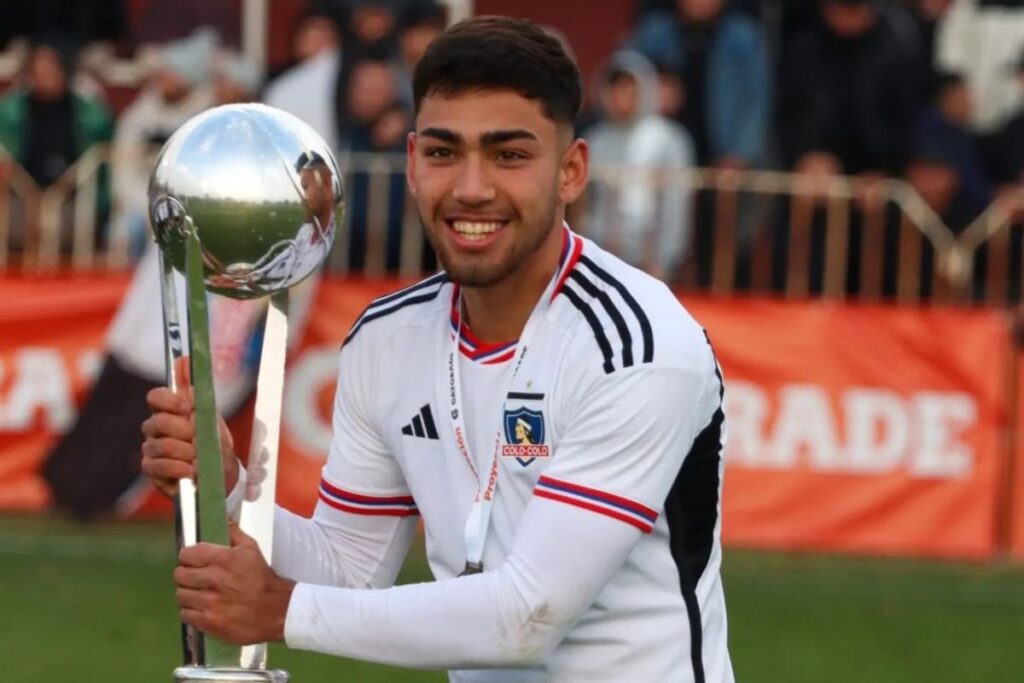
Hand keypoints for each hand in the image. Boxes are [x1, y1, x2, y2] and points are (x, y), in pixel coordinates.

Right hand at [140, 357, 238, 497]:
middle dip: (182, 430)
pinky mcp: (152, 470)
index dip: (168, 400)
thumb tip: (184, 359)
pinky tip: (191, 471)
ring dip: (184, 451)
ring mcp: (151, 449)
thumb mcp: (212, 417)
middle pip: (157, 422)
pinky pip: (156, 466)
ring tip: (199, 459)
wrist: (221, 475)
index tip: (187, 407)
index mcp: (170, 412)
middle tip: (198, 437)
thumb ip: (197, 392)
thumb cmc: (214, 443)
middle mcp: (155, 429)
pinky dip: (177, 468)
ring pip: (158, 445)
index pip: (155, 397)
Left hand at [175, 523, 294, 644]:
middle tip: (197, 579)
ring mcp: (210, 602)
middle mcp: (213, 580)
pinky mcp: (209, 622)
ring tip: (200, 595)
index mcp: (223, 559)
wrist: (276, 610)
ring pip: (181, 595)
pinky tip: (203, 609)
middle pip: (179, 575)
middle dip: (187, 575)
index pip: (186, 554)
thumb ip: (234, 533)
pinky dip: (192, 612)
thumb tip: (224, 519)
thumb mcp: (252, 549)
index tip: (194, 562)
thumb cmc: (262, 578)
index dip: (188, 557)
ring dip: (188, 594)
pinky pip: (185, 615)